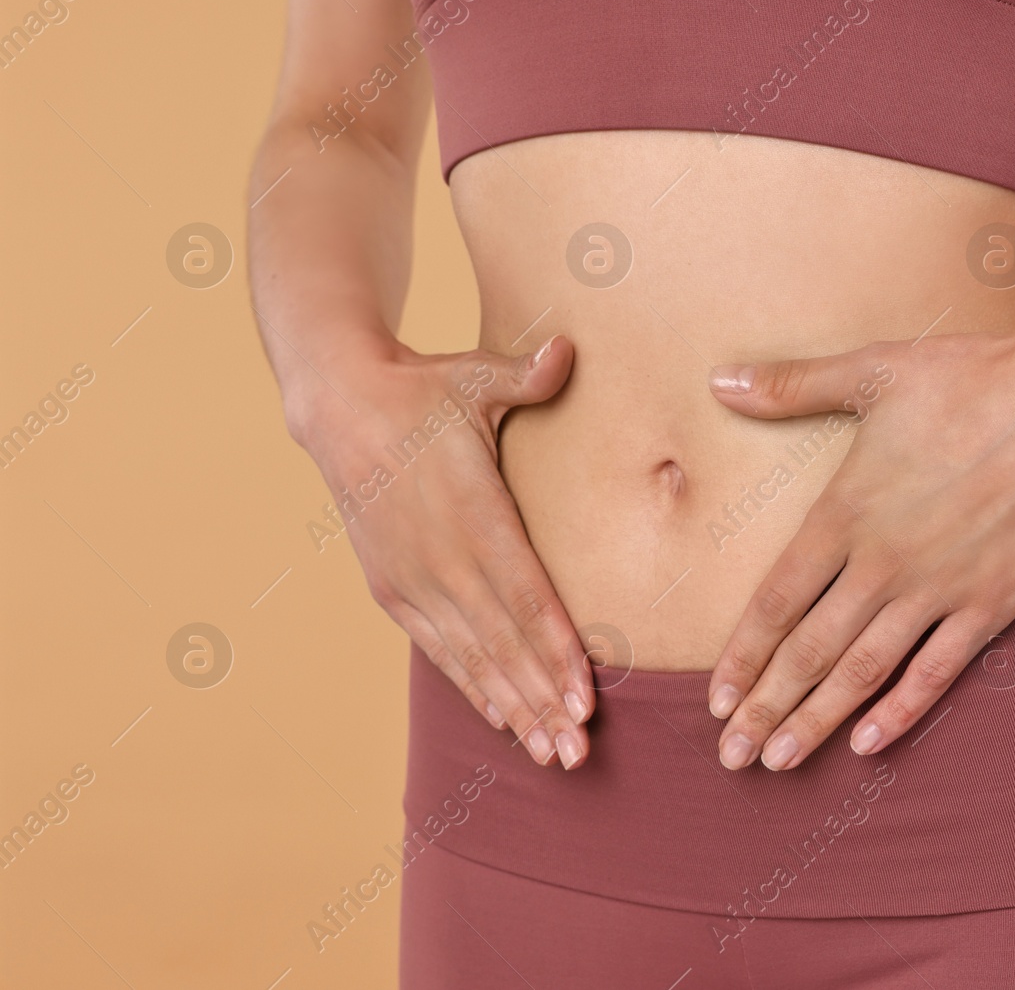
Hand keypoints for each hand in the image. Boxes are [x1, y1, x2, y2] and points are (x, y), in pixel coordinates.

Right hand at [292, 336, 594, 768]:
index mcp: (469, 511)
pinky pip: (439, 650)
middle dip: (541, 700)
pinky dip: (472, 687)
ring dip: (512, 708)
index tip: (585, 695)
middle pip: (501, 643)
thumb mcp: (473, 376)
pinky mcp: (392, 590)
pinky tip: (502, 721)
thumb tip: (568, 351)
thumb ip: (526, 377)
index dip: (555, 649)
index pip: (522, 593)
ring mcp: (411, 580)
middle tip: (579, 753)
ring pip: (471, 657)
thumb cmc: (422, 390)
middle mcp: (438, 557)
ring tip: (550, 755)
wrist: (337, 405)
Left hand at [703, 324, 1014, 769]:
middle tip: (731, 756)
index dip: (742, 655)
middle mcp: (882, 563)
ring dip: (817, 720)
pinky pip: (937, 670)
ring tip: (779, 762)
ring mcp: (937, 589)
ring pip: (862, 671)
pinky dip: (901, 710)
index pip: (776, 601)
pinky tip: (869, 742)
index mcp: (845, 513)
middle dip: (765, 708)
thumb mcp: (870, 371)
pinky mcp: (991, 602)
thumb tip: (719, 378)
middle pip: (808, 651)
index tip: (715, 698)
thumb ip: (791, 386)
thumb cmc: (970, 380)